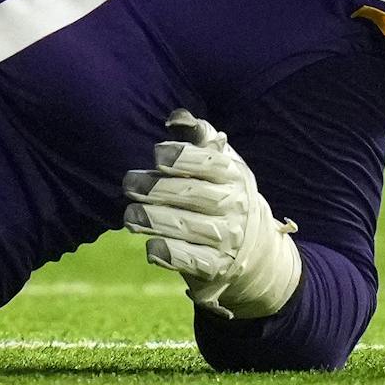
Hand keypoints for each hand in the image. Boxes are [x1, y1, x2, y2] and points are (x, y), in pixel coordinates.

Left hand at [122, 109, 301, 319]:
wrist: (255, 251)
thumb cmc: (224, 193)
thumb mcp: (220, 163)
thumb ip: (198, 137)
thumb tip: (175, 117)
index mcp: (233, 175)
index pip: (210, 163)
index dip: (182, 158)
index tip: (157, 156)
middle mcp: (234, 206)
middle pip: (194, 195)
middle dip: (157, 189)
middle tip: (129, 184)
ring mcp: (226, 239)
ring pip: (188, 228)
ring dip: (154, 220)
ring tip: (129, 215)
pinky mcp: (215, 267)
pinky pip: (192, 260)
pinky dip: (170, 254)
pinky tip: (151, 248)